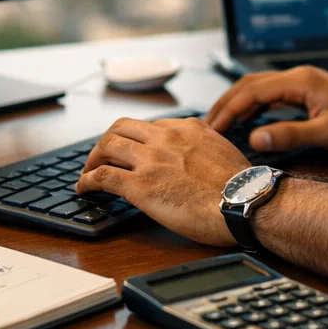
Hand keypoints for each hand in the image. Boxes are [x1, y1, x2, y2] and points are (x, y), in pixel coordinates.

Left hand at [76, 117, 247, 247]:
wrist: (243, 202)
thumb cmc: (241, 186)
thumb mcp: (223, 150)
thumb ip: (203, 145)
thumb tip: (197, 155)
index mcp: (187, 128)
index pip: (150, 126)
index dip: (135, 139)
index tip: (131, 150)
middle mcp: (165, 138)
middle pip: (122, 128)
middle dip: (107, 141)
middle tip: (102, 155)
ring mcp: (151, 160)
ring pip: (107, 145)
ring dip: (93, 158)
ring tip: (88, 171)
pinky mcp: (140, 186)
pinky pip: (102, 176)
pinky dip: (87, 180)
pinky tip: (83, 188)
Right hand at [206, 66, 327, 153]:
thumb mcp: (327, 134)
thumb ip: (290, 135)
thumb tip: (254, 138)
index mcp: (299, 81)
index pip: (251, 91)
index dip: (228, 109)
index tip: (211, 128)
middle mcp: (297, 77)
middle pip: (250, 84)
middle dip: (226, 104)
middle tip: (207, 126)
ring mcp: (301, 82)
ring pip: (259, 88)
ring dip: (238, 104)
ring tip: (220, 125)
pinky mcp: (306, 91)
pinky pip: (271, 95)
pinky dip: (253, 106)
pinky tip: (247, 121)